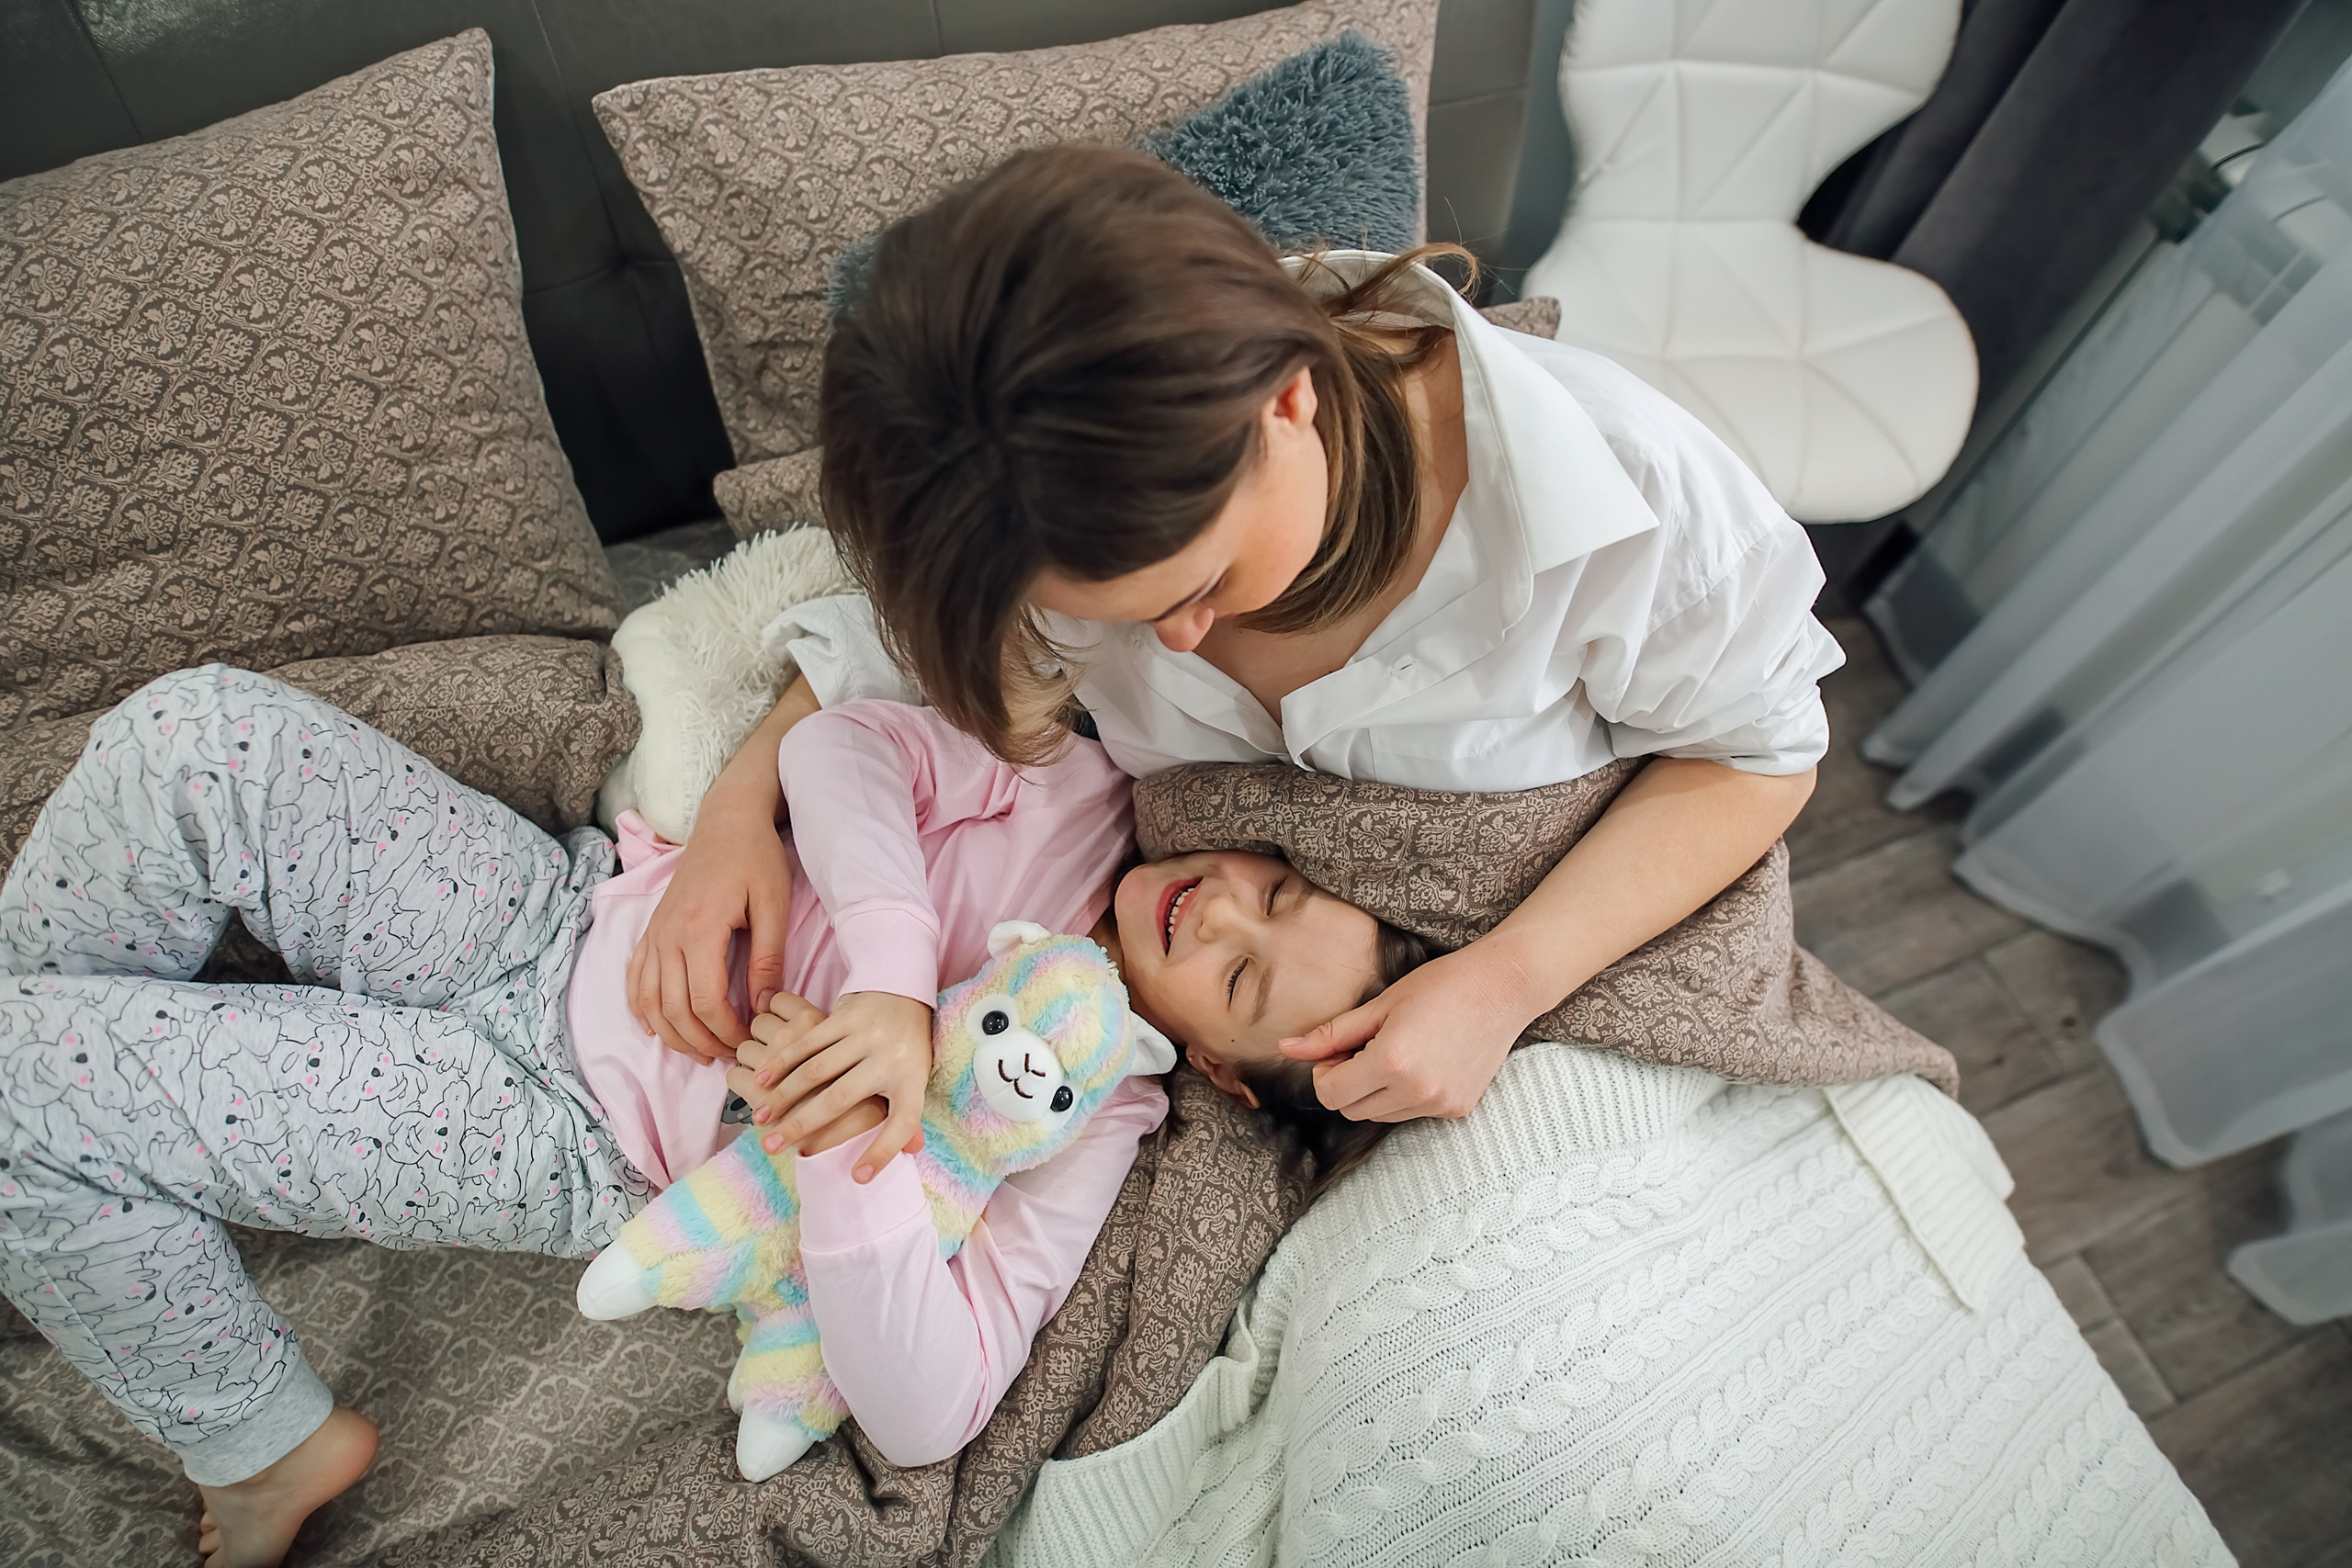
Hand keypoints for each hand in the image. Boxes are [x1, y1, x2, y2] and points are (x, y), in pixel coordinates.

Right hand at [626, 793, 792, 1061]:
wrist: (726, 820)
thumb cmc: (756, 858)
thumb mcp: (773, 905)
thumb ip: (767, 958)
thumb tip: (765, 1007)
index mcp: (700, 928)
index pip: (705, 1001)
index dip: (726, 1032)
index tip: (749, 1043)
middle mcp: (668, 934)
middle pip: (674, 1010)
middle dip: (701, 1042)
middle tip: (729, 1057)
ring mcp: (655, 932)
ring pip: (649, 1001)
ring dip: (672, 1034)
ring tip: (701, 1051)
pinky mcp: (651, 929)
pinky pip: (635, 979)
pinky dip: (643, 1009)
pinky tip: (658, 1027)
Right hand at [731, 990, 931, 1179]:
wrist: (903, 990)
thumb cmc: (905, 1048)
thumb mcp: (914, 1080)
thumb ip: (909, 1116)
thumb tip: (913, 1153)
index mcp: (911, 1081)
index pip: (902, 1122)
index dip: (882, 1152)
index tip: (857, 1177)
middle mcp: (889, 1058)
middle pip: (840, 1099)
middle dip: (801, 1125)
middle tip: (771, 1147)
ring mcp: (865, 1035)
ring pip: (815, 1070)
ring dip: (782, 1095)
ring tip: (759, 1118)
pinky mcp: (845, 1016)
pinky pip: (807, 1042)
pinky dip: (781, 1062)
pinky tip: (760, 1079)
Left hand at [1278, 947, 1532, 1121]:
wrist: (1503, 987)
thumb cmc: (1440, 985)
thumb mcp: (1380, 1004)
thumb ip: (1331, 1034)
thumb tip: (1285, 1049)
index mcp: (1391, 1062)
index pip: (1331, 1095)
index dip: (1325, 1073)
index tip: (1338, 1049)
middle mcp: (1416, 1091)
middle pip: (1352, 1109)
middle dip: (1347, 1083)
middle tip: (1365, 1047)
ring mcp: (1440, 1104)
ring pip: (1381, 1115)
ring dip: (1376, 1091)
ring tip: (1397, 1051)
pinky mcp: (1458, 1108)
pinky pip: (1413, 1113)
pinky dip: (1407, 1094)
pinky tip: (1425, 1060)